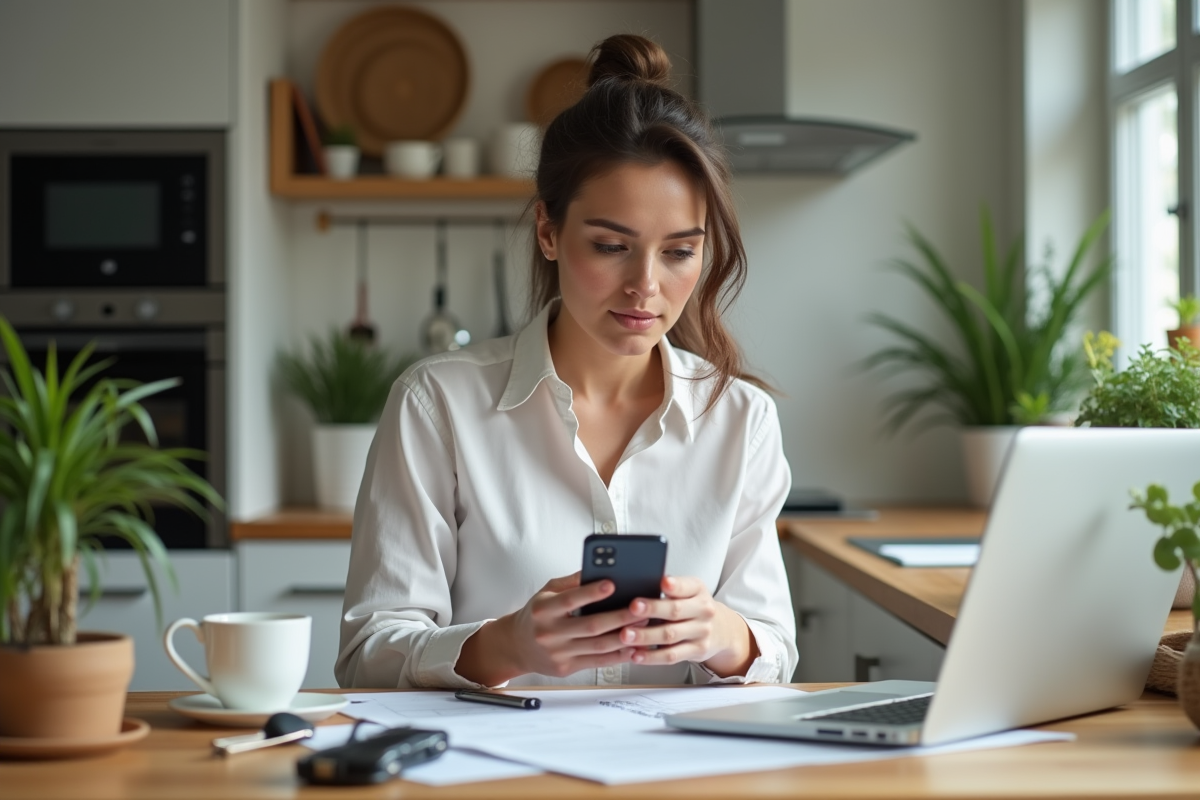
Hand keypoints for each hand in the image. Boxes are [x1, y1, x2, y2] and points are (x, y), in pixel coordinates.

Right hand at [455, 572, 639, 684]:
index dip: (591, 593)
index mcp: (544, 609)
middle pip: (590, 626)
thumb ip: (572, 582)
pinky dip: (618, 655)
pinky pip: (597, 662)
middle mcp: (549, 632)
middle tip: (642, 607)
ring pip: (598, 646)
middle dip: (620, 616)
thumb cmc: (537, 614)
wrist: (516, 646)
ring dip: (624, 636)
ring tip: (644, 625)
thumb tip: (599, 569)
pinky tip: (633, 646)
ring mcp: (557, 653)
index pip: (570, 600)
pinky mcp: (565, 668)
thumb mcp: (547, 592)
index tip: (612, 583)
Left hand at [618, 576, 758, 677]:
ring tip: (626, 635)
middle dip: (652, 609)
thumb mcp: (690, 592)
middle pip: (675, 610)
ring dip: (646, 636)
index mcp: (698, 590)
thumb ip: (671, 589)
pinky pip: (672, 655)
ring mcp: (701, 632)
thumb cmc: (695, 607)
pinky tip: (636, 654)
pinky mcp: (696, 651)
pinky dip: (652, 656)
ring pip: (670, 634)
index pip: (686, 586)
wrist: (722, 630)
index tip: (662, 583)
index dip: (674, 585)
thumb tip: (639, 584)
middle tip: (632, 608)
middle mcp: (703, 610)